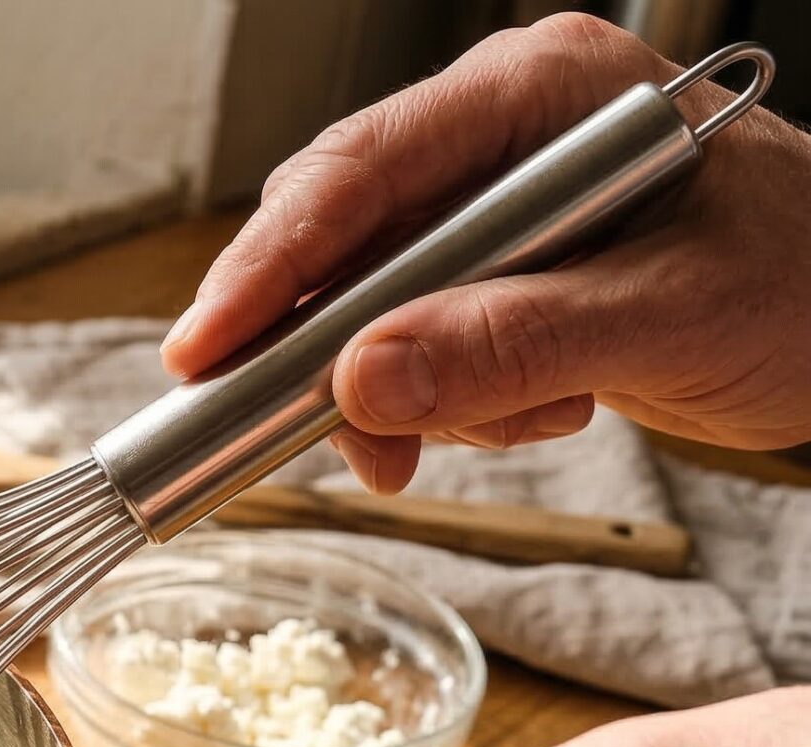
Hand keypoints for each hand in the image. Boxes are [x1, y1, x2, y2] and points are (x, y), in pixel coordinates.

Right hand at [162, 14, 810, 492]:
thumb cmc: (805, 284)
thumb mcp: (670, 316)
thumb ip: (516, 344)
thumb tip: (364, 384)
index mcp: (541, 93)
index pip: (362, 169)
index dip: (271, 263)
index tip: (208, 350)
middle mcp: (496, 133)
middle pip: (338, 236)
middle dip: (337, 350)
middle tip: (349, 440)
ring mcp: (486, 205)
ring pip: (362, 304)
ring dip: (407, 389)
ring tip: (520, 419)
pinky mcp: (485, 271)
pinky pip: (406, 341)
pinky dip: (446, 400)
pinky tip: (537, 405)